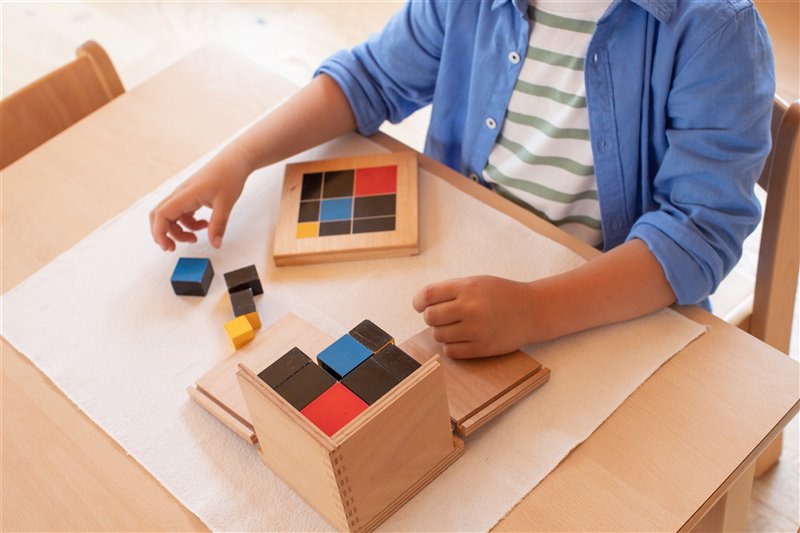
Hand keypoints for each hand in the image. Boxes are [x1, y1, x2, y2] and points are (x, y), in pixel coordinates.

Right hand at [149, 145, 253, 250]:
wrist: (234, 160)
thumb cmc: (228, 176)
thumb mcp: (225, 204)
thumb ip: (218, 225)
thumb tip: (215, 244)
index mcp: (185, 195)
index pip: (161, 215)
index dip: (160, 233)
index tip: (168, 247)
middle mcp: (180, 195)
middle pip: (160, 217)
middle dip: (164, 234)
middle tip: (173, 248)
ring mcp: (184, 195)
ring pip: (172, 217)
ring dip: (179, 230)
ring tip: (196, 237)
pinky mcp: (191, 196)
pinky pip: (182, 213)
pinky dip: (189, 223)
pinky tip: (204, 225)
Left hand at [412, 275, 536, 358]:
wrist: (532, 311)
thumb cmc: (500, 295)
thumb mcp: (476, 282)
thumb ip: (450, 291)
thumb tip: (421, 305)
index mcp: (467, 288)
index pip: (428, 295)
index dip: (418, 301)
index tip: (420, 305)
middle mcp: (470, 308)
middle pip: (430, 317)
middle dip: (431, 317)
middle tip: (441, 317)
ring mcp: (476, 330)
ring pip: (439, 335)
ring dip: (442, 332)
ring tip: (456, 326)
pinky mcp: (481, 348)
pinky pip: (450, 351)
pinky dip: (451, 346)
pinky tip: (461, 338)